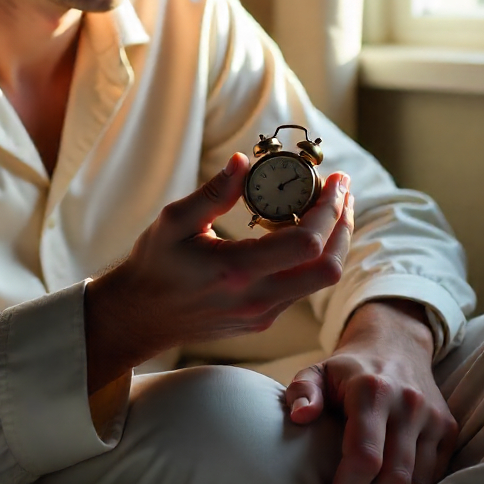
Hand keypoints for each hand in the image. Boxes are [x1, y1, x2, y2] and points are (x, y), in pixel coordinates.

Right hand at [84, 156, 353, 393]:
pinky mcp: (262, 321)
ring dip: (332, 241)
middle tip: (341, 192)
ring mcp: (262, 315)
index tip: (335, 181)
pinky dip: (313, 257)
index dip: (329, 210)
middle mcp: (255, 299)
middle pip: (328, 268)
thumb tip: (243, 162)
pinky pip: (302, 288)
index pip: (305, 244)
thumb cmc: (154, 264)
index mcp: (235, 271)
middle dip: (343, 225)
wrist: (140, 315)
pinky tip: (301, 231)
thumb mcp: (173, 220)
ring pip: (320, 280)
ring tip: (326, 207)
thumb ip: (212, 193)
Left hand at [285, 300, 457, 483]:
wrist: (396, 344)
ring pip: (416, 482)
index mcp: (372, 389)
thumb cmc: (349, 367)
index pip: (365, 455)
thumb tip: (300, 417)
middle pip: (393, 477)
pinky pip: (433, 475)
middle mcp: (408, 403)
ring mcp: (432, 417)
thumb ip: (302, 391)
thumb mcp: (317, 370)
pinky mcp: (448, 428)